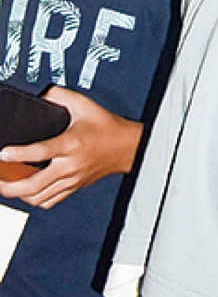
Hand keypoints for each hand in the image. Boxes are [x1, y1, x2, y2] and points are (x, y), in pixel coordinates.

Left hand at [0, 87, 141, 209]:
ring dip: (19, 195)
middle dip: (9, 185)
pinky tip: (27, 191)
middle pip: (33, 185)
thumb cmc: (107, 126)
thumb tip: (43, 94)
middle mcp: (70, 165)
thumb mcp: (84, 104)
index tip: (2, 153)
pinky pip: (49, 202)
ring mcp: (71, 179)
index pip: (40, 152)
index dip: (18, 154)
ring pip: (38, 198)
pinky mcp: (73, 188)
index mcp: (71, 144)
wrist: (127, 147)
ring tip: (8, 185)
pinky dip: (34, 200)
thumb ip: (61, 96)